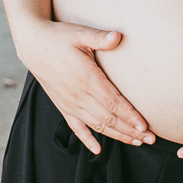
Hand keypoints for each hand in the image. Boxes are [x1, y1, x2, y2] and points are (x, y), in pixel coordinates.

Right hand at [17, 18, 154, 154]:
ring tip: (136, 142)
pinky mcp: (62, 106)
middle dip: (131, 130)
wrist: (32, 44)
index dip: (130, 116)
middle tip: (150, 139)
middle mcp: (78, 95)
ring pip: (97, 125)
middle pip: (109, 118)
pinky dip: (87, 140)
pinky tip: (97, 149)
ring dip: (117, 136)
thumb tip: (118, 36)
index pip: (113, 102)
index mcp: (86, 78)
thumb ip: (99, 37)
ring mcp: (69, 103)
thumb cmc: (58, 37)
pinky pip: (76, 128)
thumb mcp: (79, 33)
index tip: (145, 127)